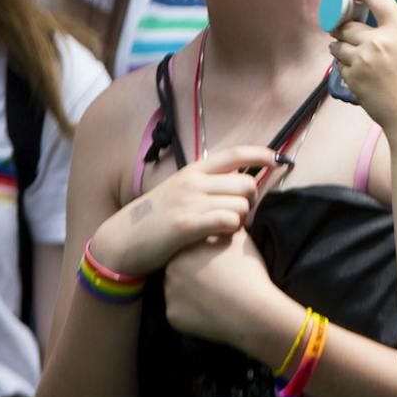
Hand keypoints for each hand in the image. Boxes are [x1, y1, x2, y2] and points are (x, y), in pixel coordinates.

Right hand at [87, 143, 280, 276]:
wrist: (119, 243)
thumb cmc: (153, 220)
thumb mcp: (177, 192)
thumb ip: (203, 184)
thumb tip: (236, 180)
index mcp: (191, 172)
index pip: (234, 154)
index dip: (260, 154)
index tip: (277, 158)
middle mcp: (192, 183)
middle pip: (246, 184)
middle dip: (251, 200)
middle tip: (240, 214)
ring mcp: (189, 203)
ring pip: (241, 205)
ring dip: (241, 219)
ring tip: (226, 228)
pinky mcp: (187, 225)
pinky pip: (229, 221)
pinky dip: (232, 230)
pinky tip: (219, 236)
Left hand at [162, 227, 283, 349]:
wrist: (250, 309)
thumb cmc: (248, 272)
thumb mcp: (241, 240)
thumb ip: (225, 227)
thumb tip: (225, 219)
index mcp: (186, 247)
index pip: (188, 247)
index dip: (204, 254)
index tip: (219, 261)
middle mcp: (171, 268)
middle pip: (179, 269)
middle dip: (194, 273)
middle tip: (218, 280)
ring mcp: (169, 294)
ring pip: (178, 291)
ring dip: (192, 293)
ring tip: (217, 296)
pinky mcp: (173, 316)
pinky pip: (180, 312)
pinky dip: (192, 313)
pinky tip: (212, 312)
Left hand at [328, 0, 396, 131]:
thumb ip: (393, 38)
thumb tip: (371, 30)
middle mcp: (380, 41)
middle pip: (348, 25)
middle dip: (344, 29)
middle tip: (345, 32)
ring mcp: (363, 59)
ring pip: (338, 46)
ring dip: (340, 48)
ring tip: (353, 58)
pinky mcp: (352, 77)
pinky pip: (340, 66)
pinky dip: (345, 68)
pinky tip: (359, 76)